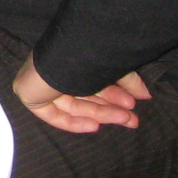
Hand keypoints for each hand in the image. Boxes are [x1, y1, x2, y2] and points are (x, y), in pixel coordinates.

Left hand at [13, 56, 151, 133]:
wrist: (64, 52)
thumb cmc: (87, 53)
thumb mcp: (113, 68)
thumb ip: (128, 81)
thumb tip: (146, 95)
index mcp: (70, 58)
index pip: (92, 82)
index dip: (113, 95)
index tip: (134, 103)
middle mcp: (53, 70)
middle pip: (85, 96)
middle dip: (111, 108)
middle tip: (133, 119)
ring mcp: (41, 83)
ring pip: (75, 105)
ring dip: (102, 113)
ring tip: (126, 118)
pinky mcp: (31, 97)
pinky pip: (54, 115)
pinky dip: (74, 122)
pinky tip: (95, 125)